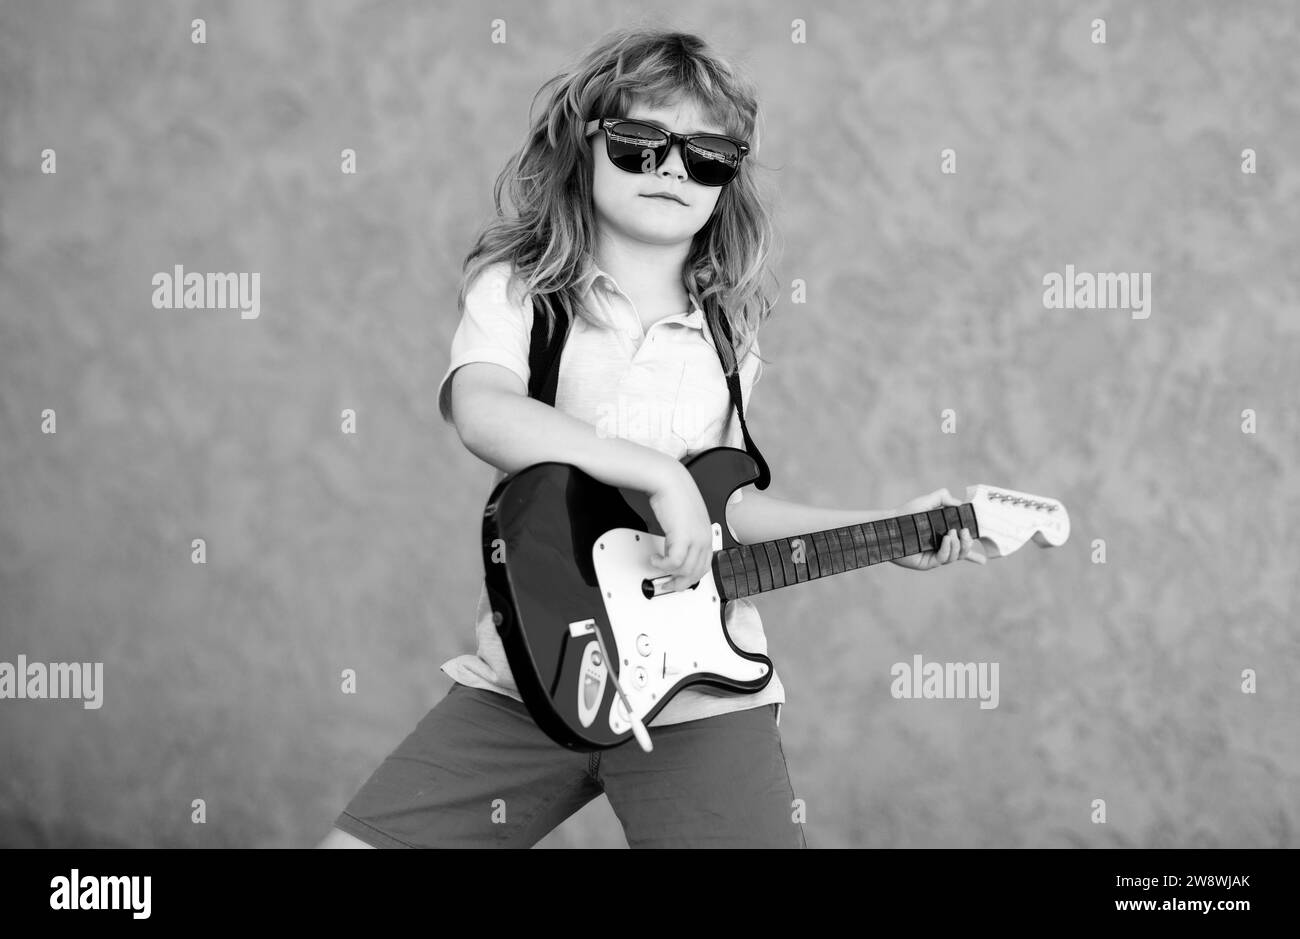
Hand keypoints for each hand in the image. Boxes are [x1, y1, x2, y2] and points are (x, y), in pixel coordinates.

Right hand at [646, 462, 714, 591]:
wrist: (669, 480)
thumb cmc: (675, 494)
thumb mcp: (685, 519)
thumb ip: (685, 535)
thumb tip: (674, 551)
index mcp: (707, 535)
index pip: (704, 566)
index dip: (690, 577)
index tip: (678, 581)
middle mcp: (704, 538)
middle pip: (696, 573)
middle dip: (679, 583)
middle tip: (666, 585)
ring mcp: (695, 538)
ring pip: (685, 570)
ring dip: (668, 574)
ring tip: (656, 565)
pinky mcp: (683, 536)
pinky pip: (674, 562)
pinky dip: (662, 565)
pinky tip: (655, 559)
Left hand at [890, 488, 986, 569]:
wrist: (890, 524)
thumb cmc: (906, 514)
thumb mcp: (928, 501)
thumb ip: (943, 498)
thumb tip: (959, 504)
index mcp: (942, 537)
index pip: (961, 547)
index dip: (974, 554)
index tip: (985, 559)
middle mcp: (940, 549)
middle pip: (963, 553)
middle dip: (969, 544)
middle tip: (966, 532)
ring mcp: (934, 556)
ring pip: (956, 556)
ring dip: (959, 545)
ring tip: (952, 533)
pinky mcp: (927, 563)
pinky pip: (944, 558)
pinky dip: (949, 549)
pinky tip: (947, 539)